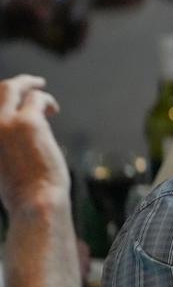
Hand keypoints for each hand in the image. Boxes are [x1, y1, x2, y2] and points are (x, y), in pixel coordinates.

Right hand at [0, 75, 69, 212]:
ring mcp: (3, 123)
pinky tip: (53, 110)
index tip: (12, 104)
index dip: (2, 106)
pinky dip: (45, 100)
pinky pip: (36, 99)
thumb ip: (3, 145)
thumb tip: (16, 132)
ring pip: (13, 88)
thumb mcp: (1, 167)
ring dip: (30, 85)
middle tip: (30, 82)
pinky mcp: (28, 122)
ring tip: (42, 90)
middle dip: (14, 83)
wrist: (34, 203)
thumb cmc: (21, 193)